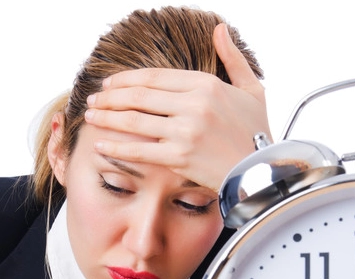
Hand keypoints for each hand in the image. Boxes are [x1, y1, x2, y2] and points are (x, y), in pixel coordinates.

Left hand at [83, 23, 270, 190]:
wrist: (263, 172)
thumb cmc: (257, 133)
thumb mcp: (252, 90)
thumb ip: (233, 58)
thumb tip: (220, 29)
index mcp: (207, 85)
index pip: (154, 77)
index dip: (126, 79)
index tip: (110, 84)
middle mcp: (194, 105)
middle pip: (139, 96)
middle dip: (110, 97)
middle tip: (93, 99)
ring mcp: (186, 132)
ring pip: (135, 120)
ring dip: (107, 117)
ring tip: (91, 116)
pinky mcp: (180, 157)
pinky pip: (140, 150)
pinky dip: (117, 146)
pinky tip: (101, 144)